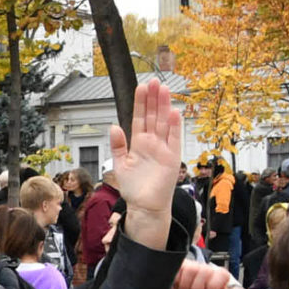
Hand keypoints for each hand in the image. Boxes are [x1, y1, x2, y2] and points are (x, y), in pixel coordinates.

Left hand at [115, 78, 184, 245]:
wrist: (145, 206)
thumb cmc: (134, 188)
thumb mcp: (119, 164)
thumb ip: (117, 145)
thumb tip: (113, 126)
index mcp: (139, 143)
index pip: (140, 118)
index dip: (141, 103)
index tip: (142, 87)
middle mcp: (152, 143)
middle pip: (153, 116)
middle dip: (153, 99)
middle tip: (154, 81)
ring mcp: (163, 149)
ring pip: (164, 123)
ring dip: (164, 107)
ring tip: (164, 90)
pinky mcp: (172, 158)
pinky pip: (174, 139)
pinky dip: (175, 126)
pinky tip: (174, 112)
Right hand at [159, 259, 250, 288]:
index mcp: (213, 282)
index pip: (223, 274)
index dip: (215, 286)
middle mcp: (203, 272)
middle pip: (209, 272)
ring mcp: (190, 267)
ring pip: (196, 270)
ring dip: (186, 286)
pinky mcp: (177, 264)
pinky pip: (183, 269)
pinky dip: (178, 281)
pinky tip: (174, 284)